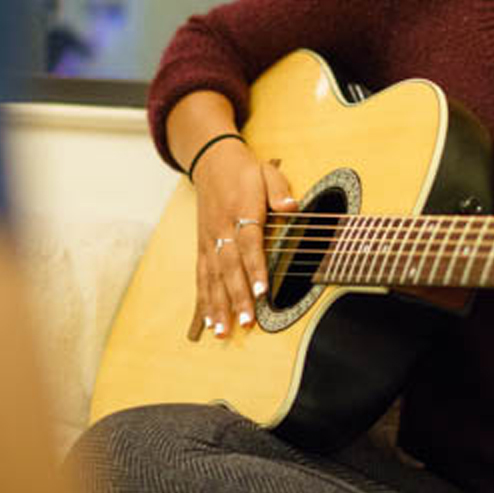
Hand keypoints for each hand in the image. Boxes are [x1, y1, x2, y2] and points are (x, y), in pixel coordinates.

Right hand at [187, 138, 294, 340]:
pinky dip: (204, 299)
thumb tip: (291, 207)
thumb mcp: (266, 172)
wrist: (210, 161)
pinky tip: (209, 320)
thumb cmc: (244, 171)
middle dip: (238, 297)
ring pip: (213, 277)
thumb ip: (279, 190)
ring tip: (224, 331)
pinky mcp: (202, 247)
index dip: (255, 269)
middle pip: (230, 268)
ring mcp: (209, 240)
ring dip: (219, 306)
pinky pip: (202, 276)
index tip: (262, 292)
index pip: (249, 244)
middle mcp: (221, 230)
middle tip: (247, 322)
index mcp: (240, 211)